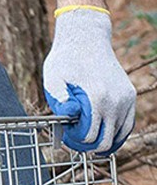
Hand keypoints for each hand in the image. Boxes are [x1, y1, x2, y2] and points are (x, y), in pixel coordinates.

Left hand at [43, 8, 135, 155]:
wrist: (86, 39)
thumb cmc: (66, 60)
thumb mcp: (53, 79)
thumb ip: (60, 101)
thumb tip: (69, 117)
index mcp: (97, 98)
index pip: (88, 137)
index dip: (74, 141)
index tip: (65, 133)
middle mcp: (116, 100)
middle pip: (104, 142)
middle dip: (86, 146)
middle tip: (73, 140)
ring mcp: (126, 99)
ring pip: (117, 137)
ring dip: (101, 142)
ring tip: (85, 137)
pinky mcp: (130, 97)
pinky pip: (127, 126)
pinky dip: (115, 136)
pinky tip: (102, 139)